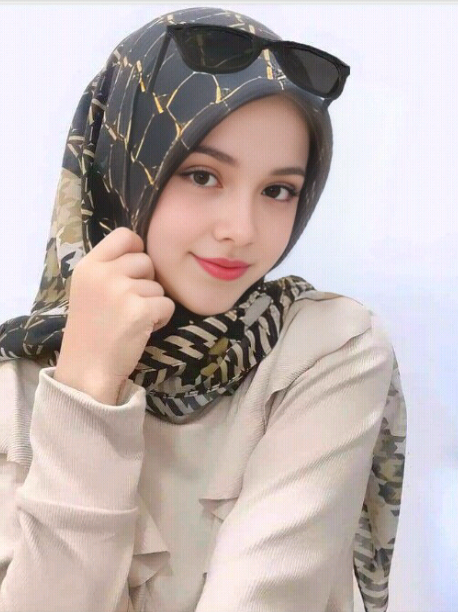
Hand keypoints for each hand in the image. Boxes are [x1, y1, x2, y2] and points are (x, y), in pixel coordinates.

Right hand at [54, 227, 175, 402]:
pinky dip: (161, 319)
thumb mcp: (88, 290)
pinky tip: (141, 330)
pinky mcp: (141, 311)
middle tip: (130, 304)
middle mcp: (104, 274)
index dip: (137, 249)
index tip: (134, 270)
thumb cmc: (90, 332)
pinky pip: (167, 305)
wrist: (86, 371)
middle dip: (146, 282)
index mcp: (89, 266)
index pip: (124, 235)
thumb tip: (143, 254)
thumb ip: (110, 269)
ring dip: (153, 303)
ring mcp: (122, 292)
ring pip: (158, 286)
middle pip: (146, 261)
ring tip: (131, 321)